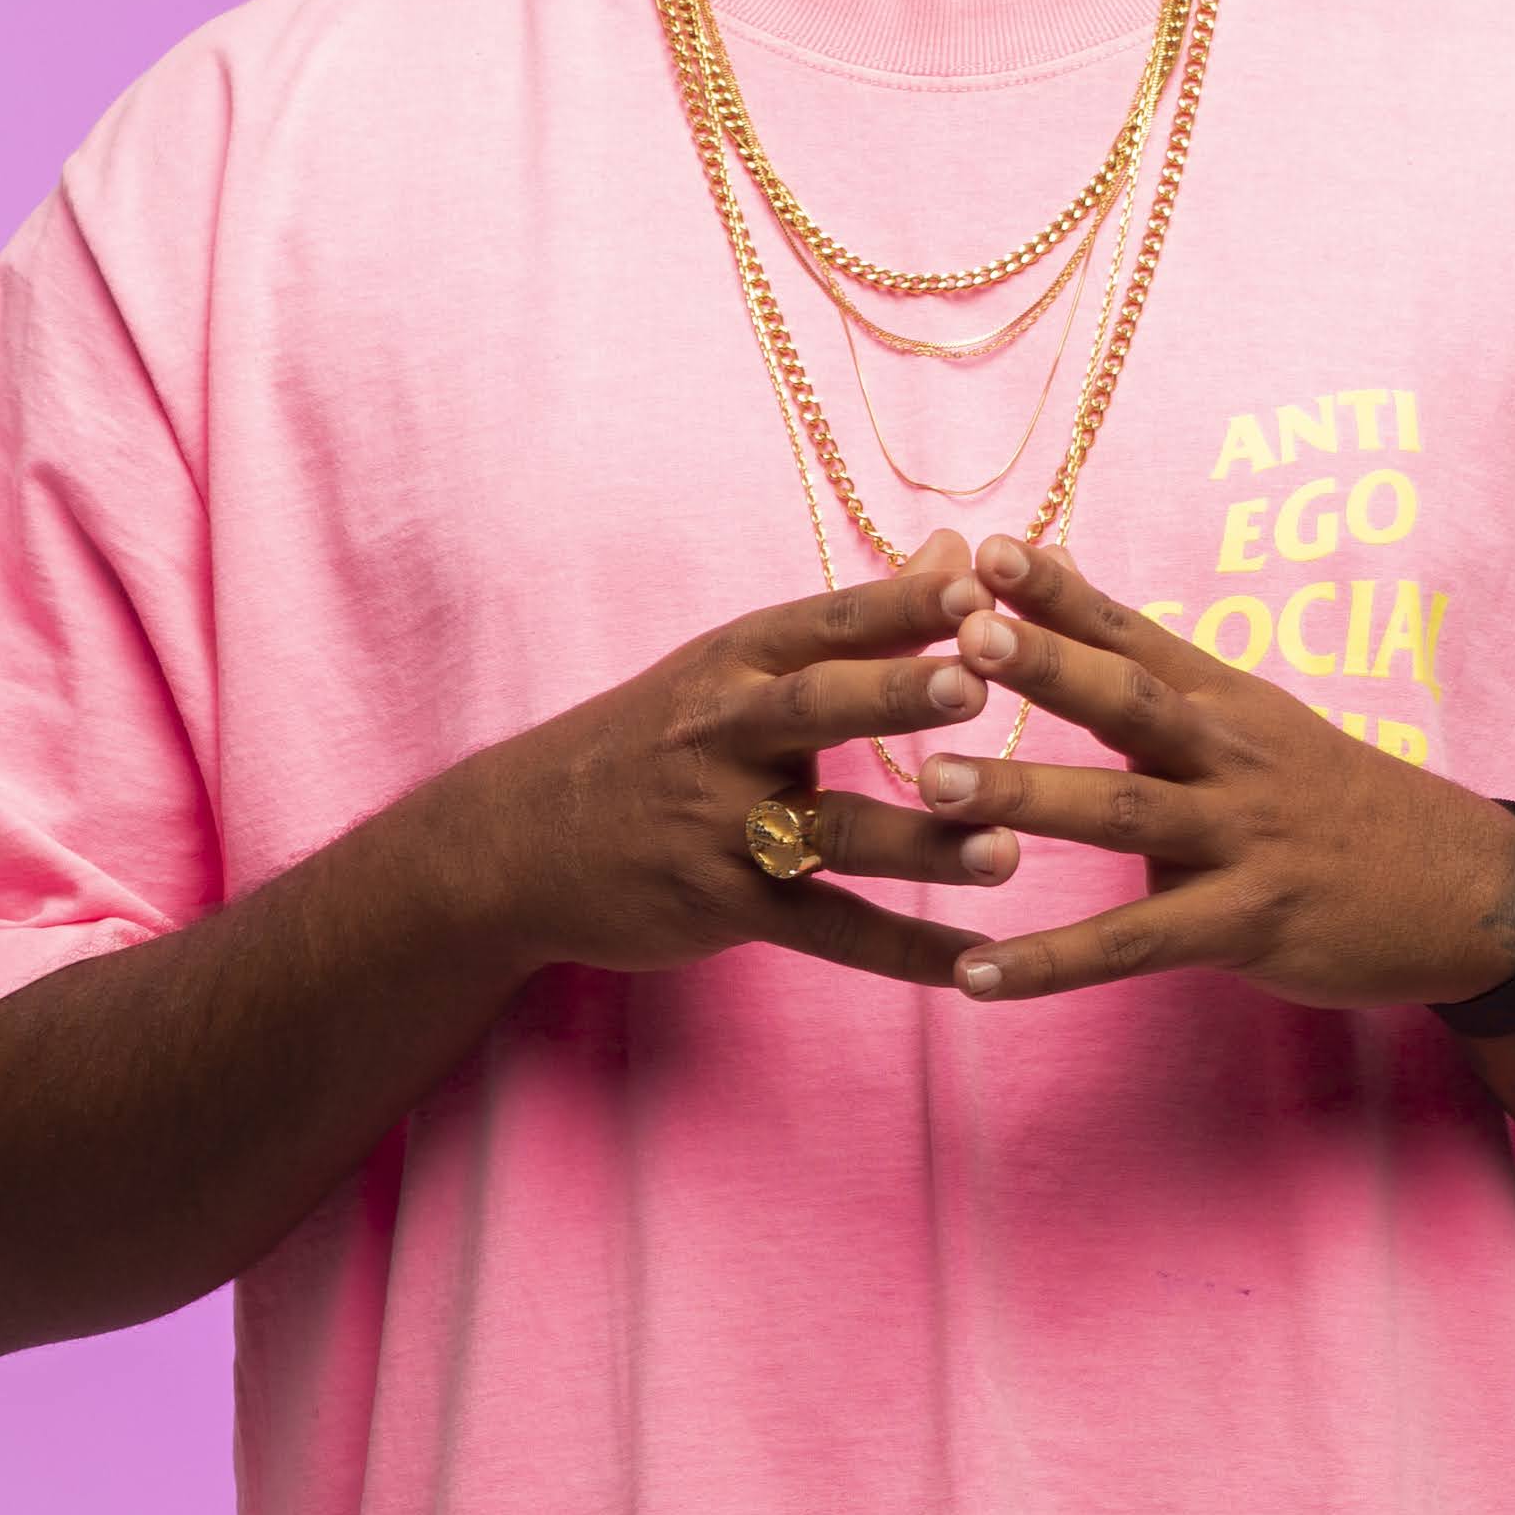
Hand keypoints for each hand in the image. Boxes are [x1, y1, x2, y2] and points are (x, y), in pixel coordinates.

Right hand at [473, 535, 1026, 986]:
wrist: (510, 847)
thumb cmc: (649, 744)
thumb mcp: (733, 666)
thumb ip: (859, 622)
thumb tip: (956, 551)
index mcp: (732, 664)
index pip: (824, 623)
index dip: (899, 603)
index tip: (977, 582)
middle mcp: (723, 735)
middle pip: (817, 707)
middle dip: (894, 694)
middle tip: (976, 681)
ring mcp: (718, 825)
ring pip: (831, 832)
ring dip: (920, 844)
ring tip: (1004, 851)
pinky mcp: (721, 906)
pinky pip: (824, 930)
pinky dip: (899, 951)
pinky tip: (970, 962)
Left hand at [906, 535, 1514, 1010]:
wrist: (1466, 892)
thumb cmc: (1338, 805)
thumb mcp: (1258, 727)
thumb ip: (1161, 686)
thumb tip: (1064, 615)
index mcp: (1227, 703)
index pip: (1136, 633)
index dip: (1064, 592)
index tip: (991, 547)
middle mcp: (1231, 757)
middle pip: (1129, 702)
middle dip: (1044, 666)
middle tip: (960, 635)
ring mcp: (1241, 839)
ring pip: (1122, 811)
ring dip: (1026, 795)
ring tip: (931, 784)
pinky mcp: (1245, 923)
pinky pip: (1133, 944)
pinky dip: (1051, 961)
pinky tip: (975, 974)